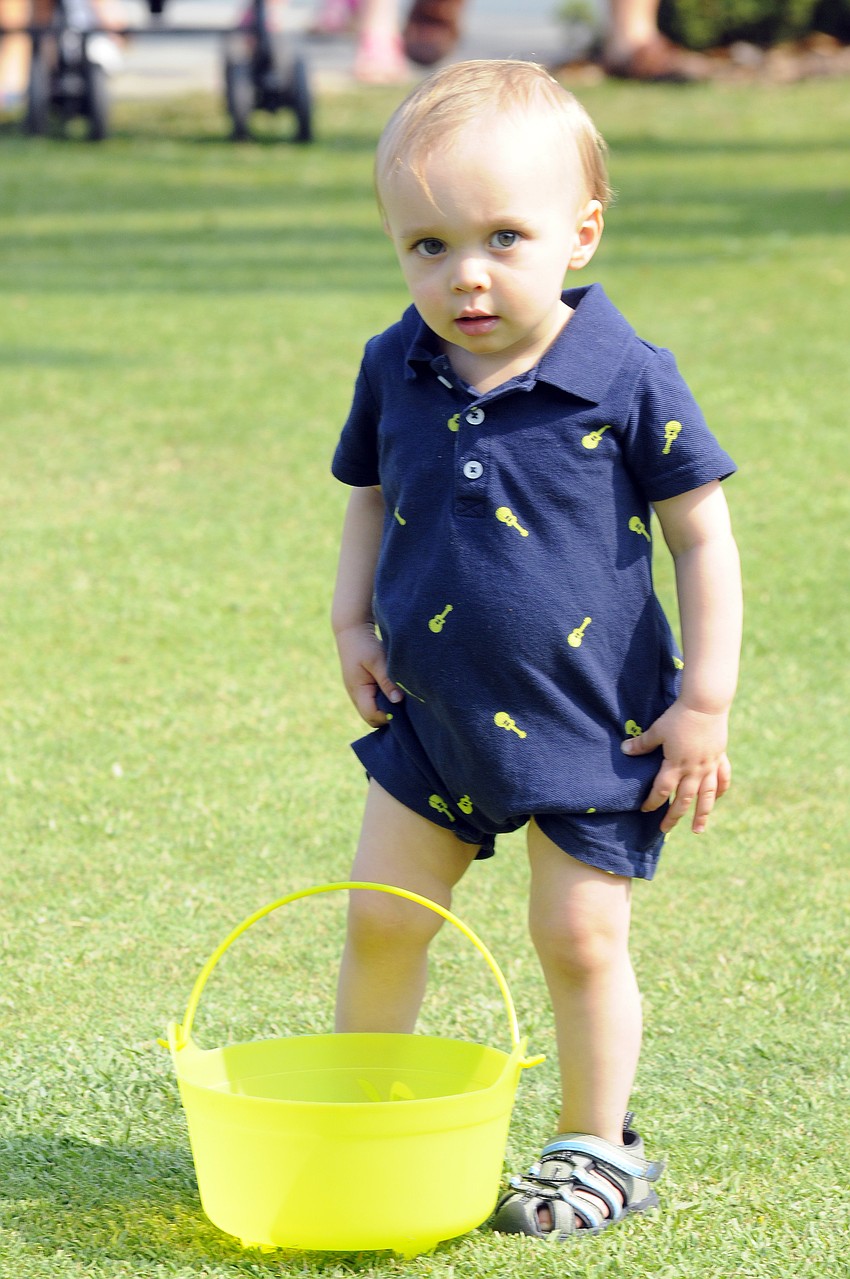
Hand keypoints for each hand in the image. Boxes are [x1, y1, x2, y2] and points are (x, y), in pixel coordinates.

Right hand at [335, 622, 402, 726]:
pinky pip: (373, 701)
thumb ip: (386, 681)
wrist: (351, 630)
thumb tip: (398, 701)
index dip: (388, 715)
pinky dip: (384, 700)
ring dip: (386, 707)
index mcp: (357, 691)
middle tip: (404, 705)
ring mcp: (358, 692)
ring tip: (401, 697)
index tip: (403, 706)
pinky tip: (395, 691)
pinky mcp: (363, 686)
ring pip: (373, 710)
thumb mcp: (377, 660)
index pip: (372, 715)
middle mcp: (355, 695)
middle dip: (388, 715)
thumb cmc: (364, 644)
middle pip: (372, 717)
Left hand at [621, 699, 731, 834]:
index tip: (646, 809)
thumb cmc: (679, 717)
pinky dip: (720, 791)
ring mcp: (709, 765)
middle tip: (665, 829)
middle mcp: (694, 770)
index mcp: (676, 764)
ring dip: (702, 814)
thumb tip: (624, 750)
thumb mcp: (657, 730)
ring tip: (697, 830)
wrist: (706, 704)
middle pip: (684, 799)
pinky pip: (722, 778)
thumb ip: (642, 744)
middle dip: (674, 816)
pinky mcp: (720, 757)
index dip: (653, 802)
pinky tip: (717, 799)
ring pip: (706, 796)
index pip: (662, 790)